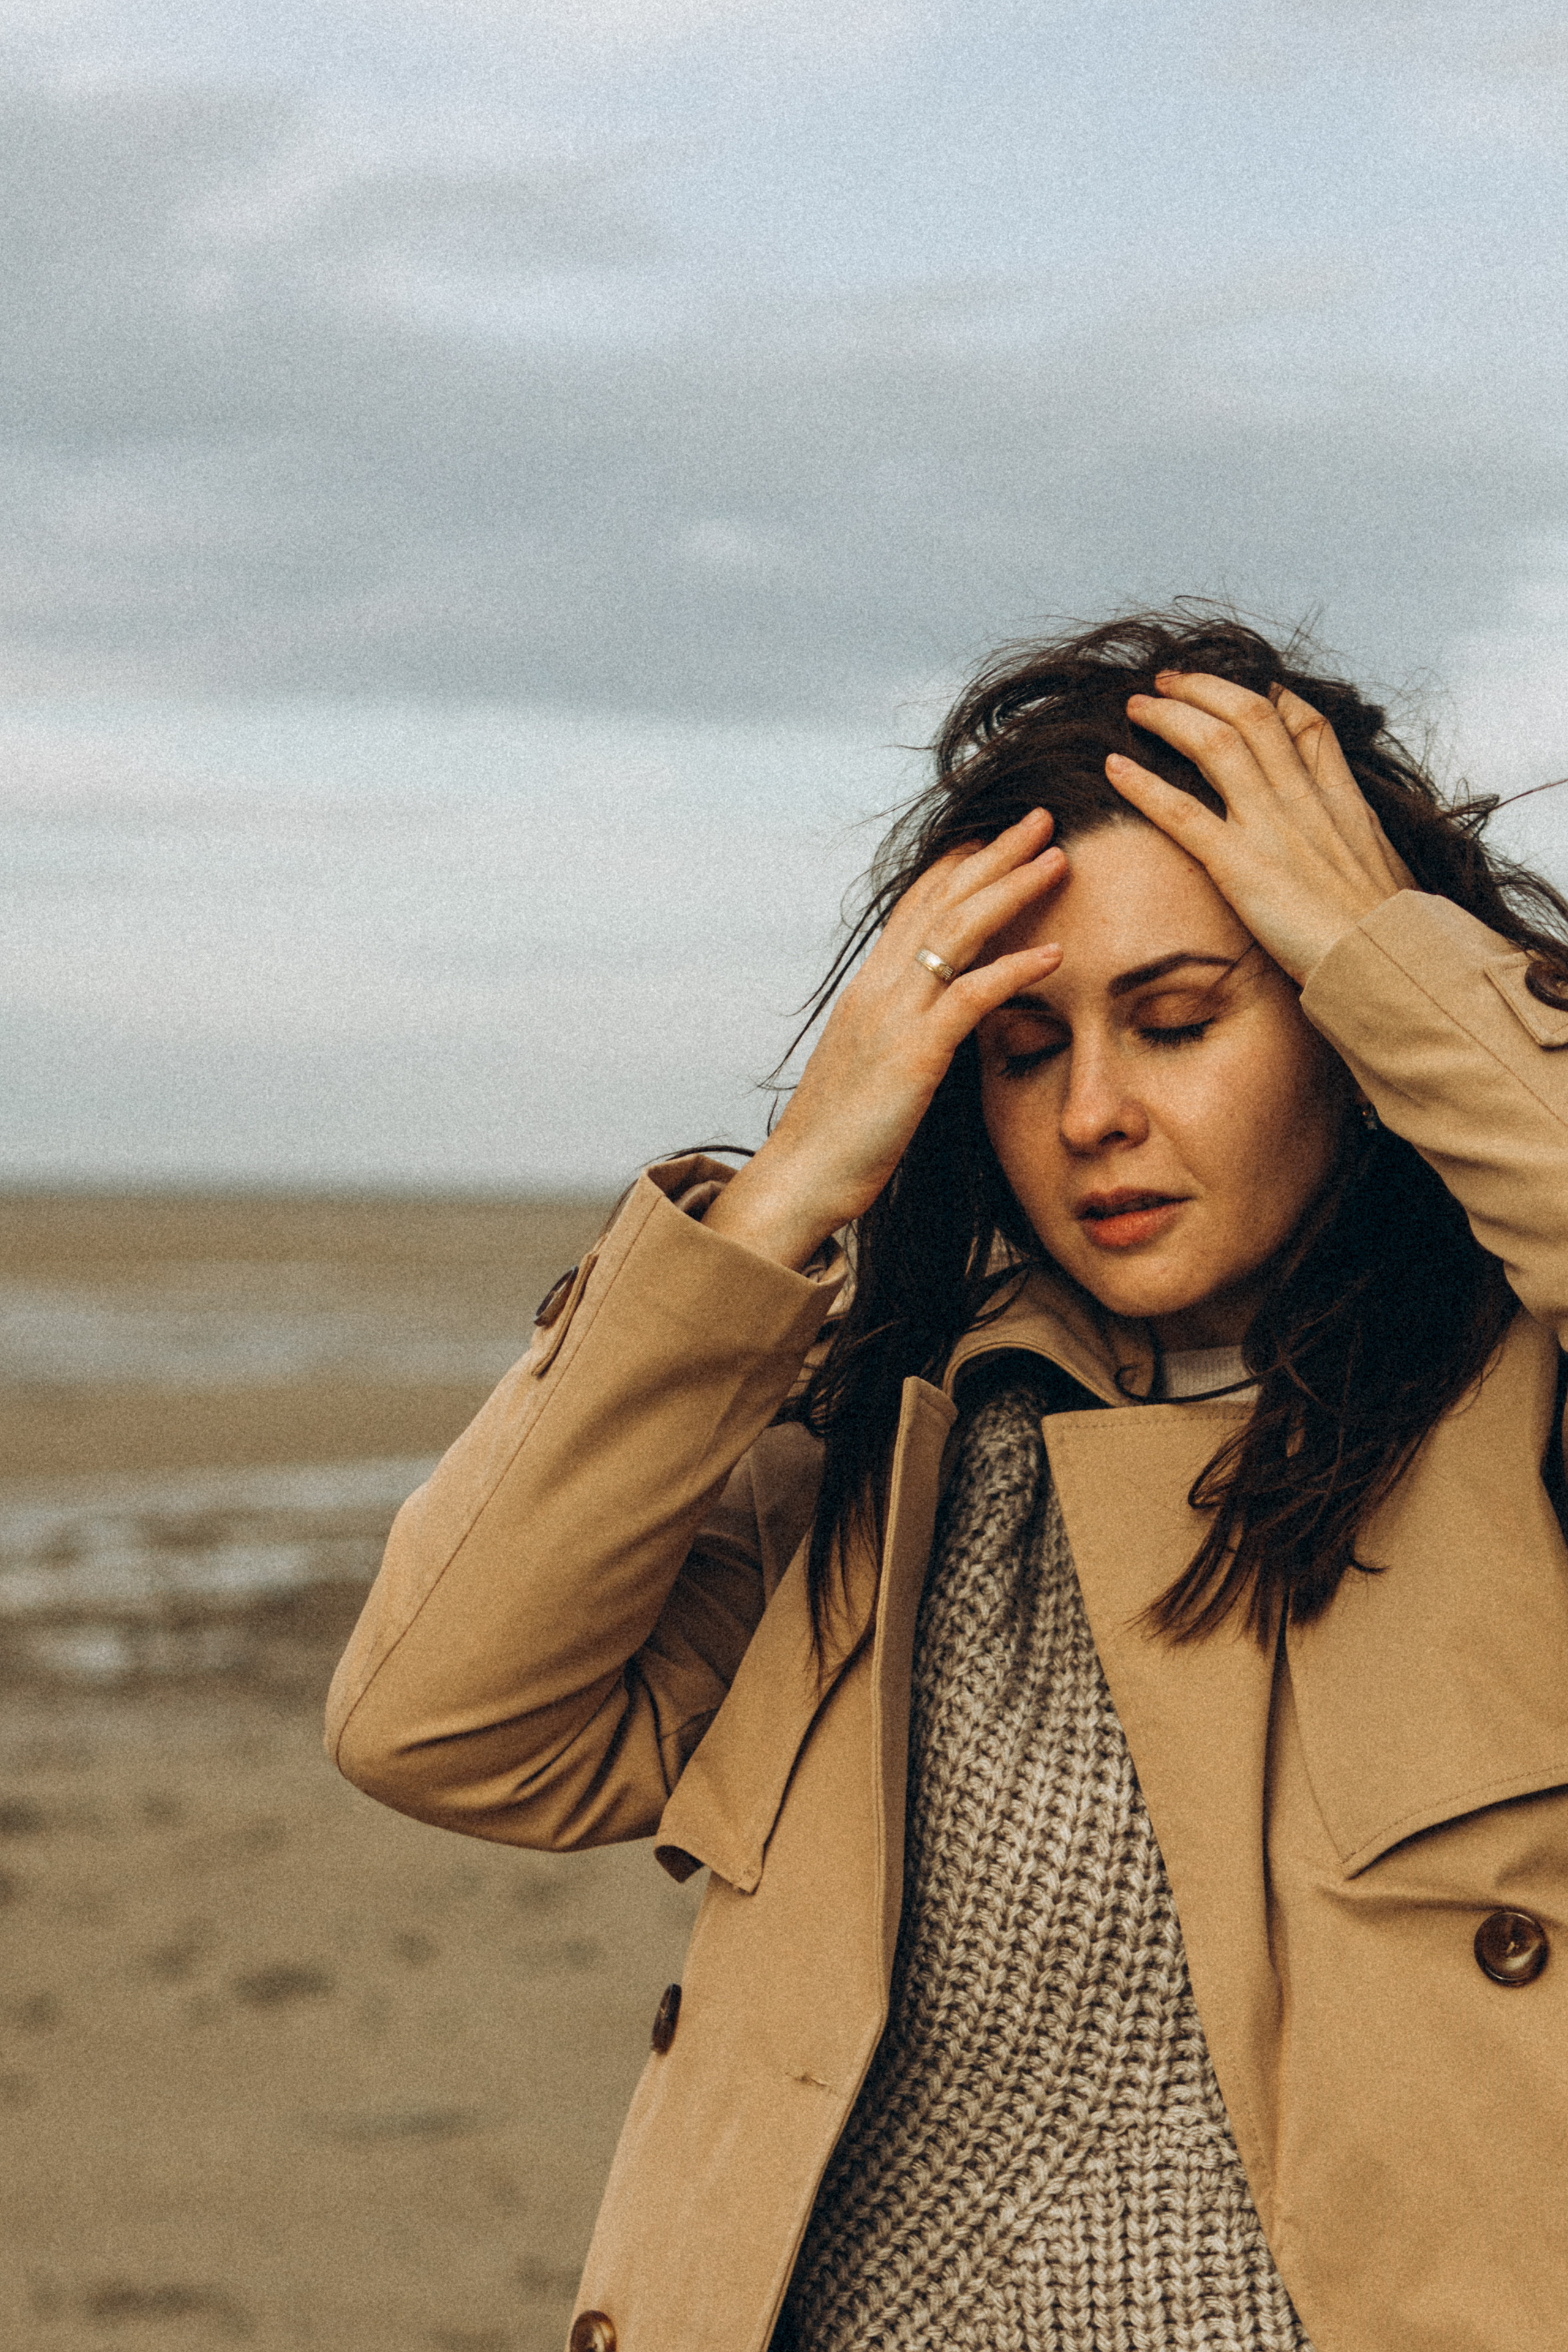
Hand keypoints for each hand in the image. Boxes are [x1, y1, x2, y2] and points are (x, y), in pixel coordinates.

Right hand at [704, 809, 1067, 1267]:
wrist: (801, 1177)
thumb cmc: (840, 1134)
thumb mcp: (872, 1065)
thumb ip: (902, 1030)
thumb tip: (935, 1020)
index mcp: (869, 988)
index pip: (916, 906)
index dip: (958, 865)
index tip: (996, 835)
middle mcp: (878, 988)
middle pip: (942, 901)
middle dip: (994, 854)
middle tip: (1041, 818)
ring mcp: (893, 1016)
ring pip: (958, 932)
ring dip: (1012, 889)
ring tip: (1058, 859)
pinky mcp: (913, 1054)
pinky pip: (969, 998)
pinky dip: (1014, 970)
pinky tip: (1056, 952)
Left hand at [1105, 673, 1414, 983]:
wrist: (1385, 961)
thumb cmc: (1389, 933)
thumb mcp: (1389, 866)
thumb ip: (1364, 838)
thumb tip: (1361, 831)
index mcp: (1340, 801)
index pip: (1307, 727)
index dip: (1275, 699)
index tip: (1251, 689)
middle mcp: (1302, 800)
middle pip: (1250, 716)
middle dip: (1205, 689)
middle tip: (1168, 681)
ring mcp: (1270, 827)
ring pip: (1214, 744)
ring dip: (1169, 717)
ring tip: (1136, 706)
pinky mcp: (1239, 865)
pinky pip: (1181, 812)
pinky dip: (1143, 784)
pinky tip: (1113, 766)